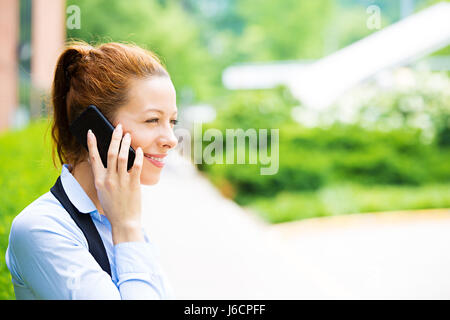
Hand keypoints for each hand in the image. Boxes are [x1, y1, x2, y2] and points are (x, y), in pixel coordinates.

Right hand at [87, 123, 144, 243]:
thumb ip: (103, 176)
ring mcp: (121, 181)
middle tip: (118, 127)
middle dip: (114, 138)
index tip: (92, 132)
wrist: (124, 222)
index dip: (92, 144)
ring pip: (122, 156)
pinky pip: (136, 166)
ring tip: (128, 135)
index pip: (94, 158)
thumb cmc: (113, 207)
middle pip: (110, 153)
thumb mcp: (103, 192)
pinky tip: (139, 150)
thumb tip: (103, 161)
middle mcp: (109, 179)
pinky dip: (137, 156)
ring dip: (125, 143)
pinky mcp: (133, 184)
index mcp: (99, 180)